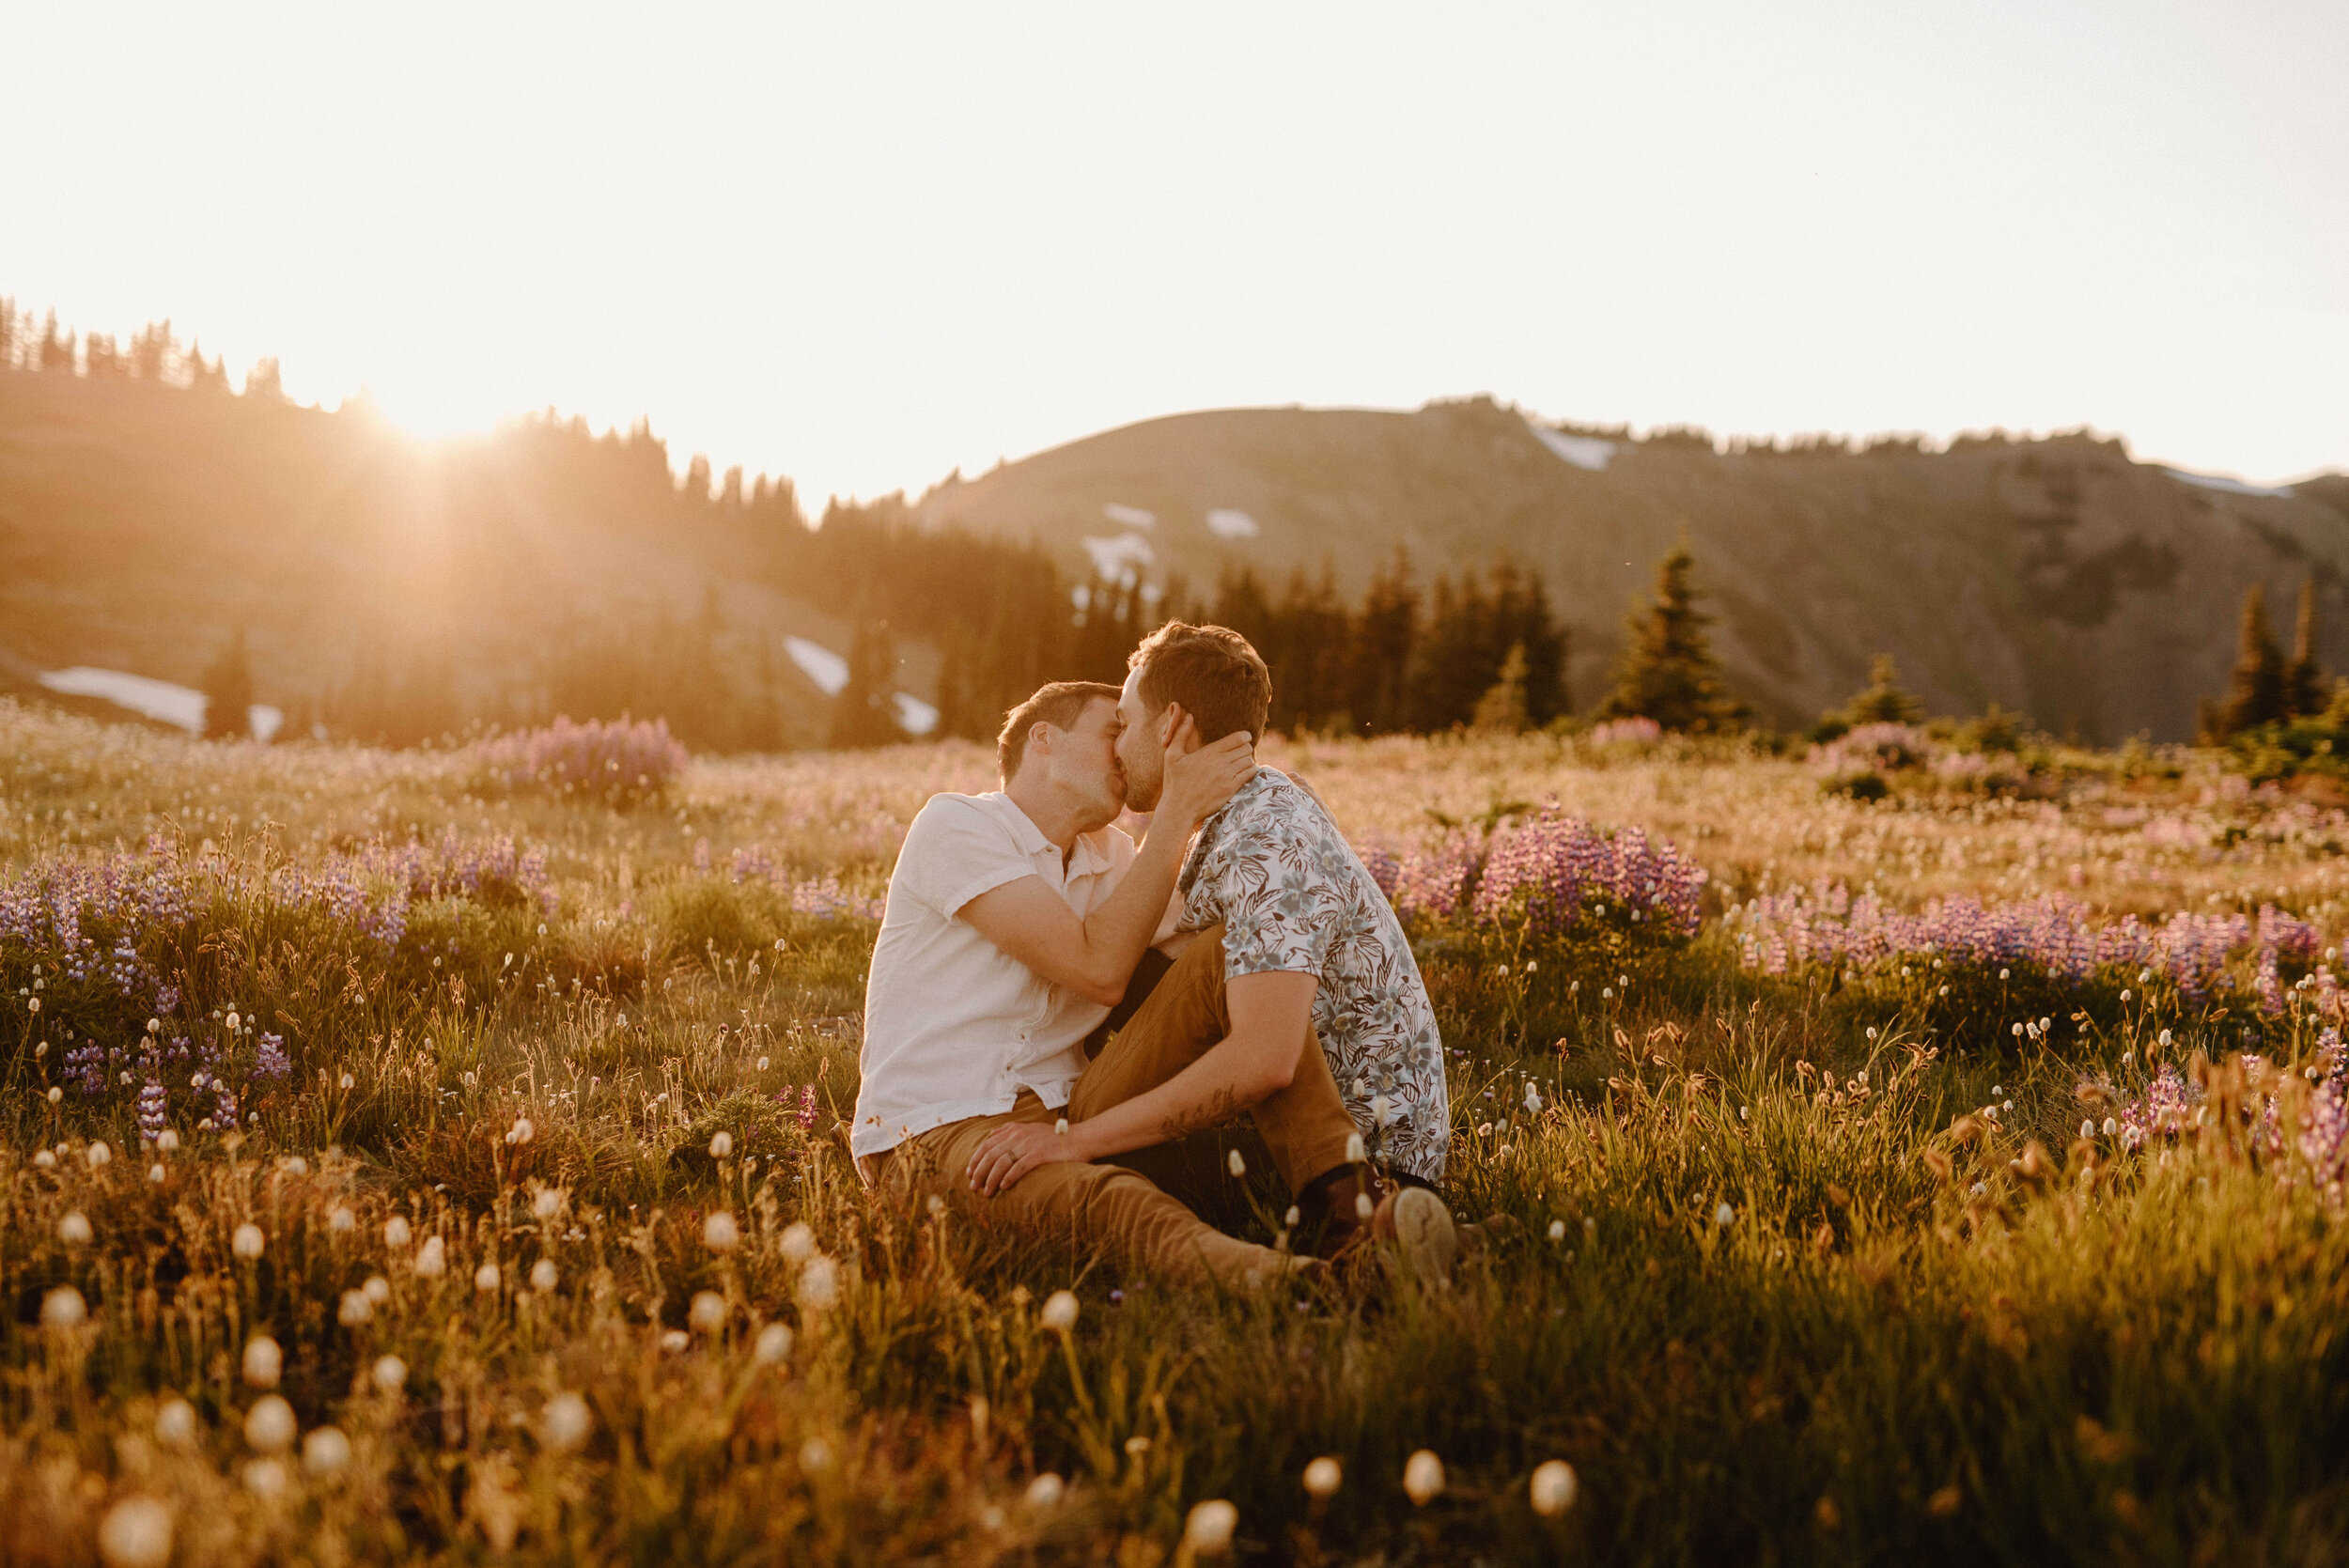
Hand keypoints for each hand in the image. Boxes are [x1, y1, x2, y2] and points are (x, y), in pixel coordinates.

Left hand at [966, 1118, 1088, 1196]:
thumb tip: (991, 1136)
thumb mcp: (1030, 1128)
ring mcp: (1029, 1144)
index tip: (969, 1173)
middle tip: (973, 1187)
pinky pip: (1018, 1167)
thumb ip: (1011, 1131)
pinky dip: (1008, 1178)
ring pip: (1001, 1163)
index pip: (987, 1144)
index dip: (975, 1159)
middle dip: (979, 1172)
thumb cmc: (1055, 1138)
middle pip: (990, 1155)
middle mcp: (1019, 1135)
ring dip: (990, 1179)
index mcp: (1014, 1129)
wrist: (1080, 1139)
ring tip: (986, 1192)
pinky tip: (1004, 1187)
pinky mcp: (1039, 1154)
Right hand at [1157, 715, 1254, 828]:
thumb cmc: (1174, 782)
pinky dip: (1251, 771)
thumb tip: (1189, 715)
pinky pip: (1250, 774)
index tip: (1245, 738)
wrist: (1179, 809)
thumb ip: (1180, 734)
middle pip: (1246, 748)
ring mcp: (1227, 776)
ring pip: (1249, 761)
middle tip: (1242, 752)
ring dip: (1248, 760)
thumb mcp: (1171, 755)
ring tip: (1242, 763)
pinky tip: (1245, 772)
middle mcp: (1220, 762)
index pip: (1237, 738)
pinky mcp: (1231, 789)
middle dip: (1246, 748)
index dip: (1244, 736)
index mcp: (1208, 752)